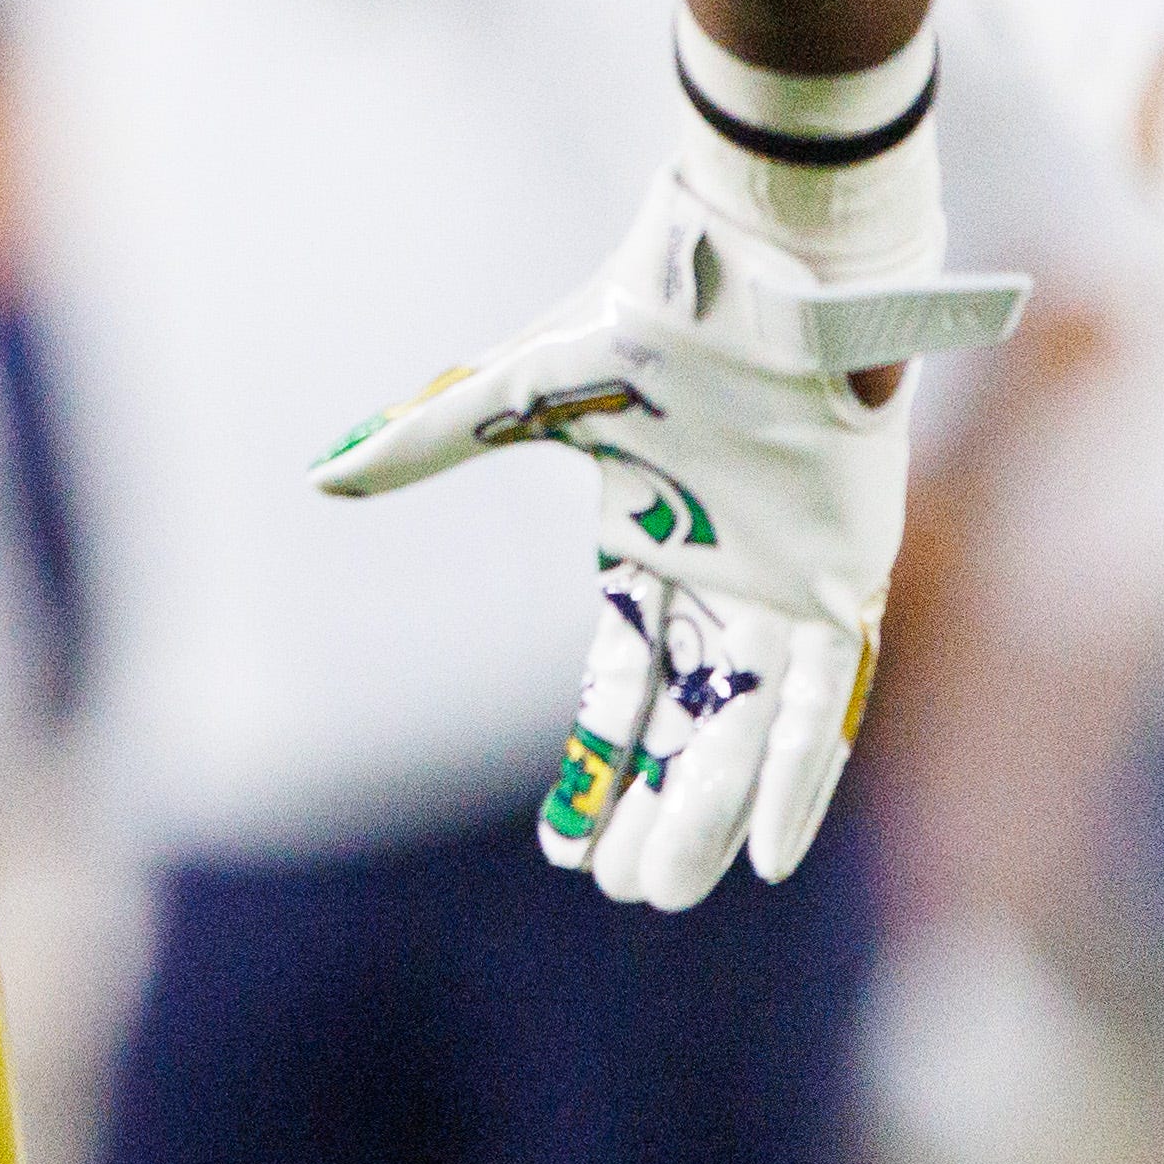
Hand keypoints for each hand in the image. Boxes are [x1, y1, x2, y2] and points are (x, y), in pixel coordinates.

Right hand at [317, 161, 1023, 909]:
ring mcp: (784, 583)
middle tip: (625, 893)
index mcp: (645, 542)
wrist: (756, 270)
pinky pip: (823, 700)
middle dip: (654, 809)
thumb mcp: (516, 394)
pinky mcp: (843, 578)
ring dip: (712, 810)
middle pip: (686, 723)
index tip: (565, 847)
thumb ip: (427, 444)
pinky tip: (771, 850)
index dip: (596, 764)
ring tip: (668, 890)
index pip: (623, 682)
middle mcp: (719, 578)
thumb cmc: (638, 319)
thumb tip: (321, 479)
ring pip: (743, 727)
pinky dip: (800, 773)